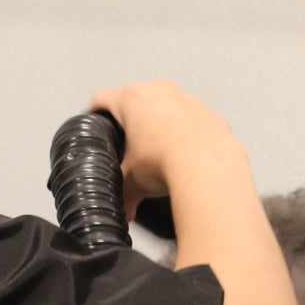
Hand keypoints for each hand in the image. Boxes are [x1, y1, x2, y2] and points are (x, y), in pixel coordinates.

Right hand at [87, 83, 239, 219]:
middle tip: (129, 143)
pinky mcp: (209, 112)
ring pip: (166, 106)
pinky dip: (187, 133)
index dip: (95, 113)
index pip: (101, 99)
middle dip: (131, 120)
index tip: (95, 122)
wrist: (209, 168)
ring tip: (160, 149)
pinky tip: (186, 153)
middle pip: (136, 100)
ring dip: (161, 123)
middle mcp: (159, 92)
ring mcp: (186, 99)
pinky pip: (192, 119)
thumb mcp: (133, 182)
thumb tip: (124, 213)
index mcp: (131, 100)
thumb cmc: (167, 163)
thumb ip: (123, 194)